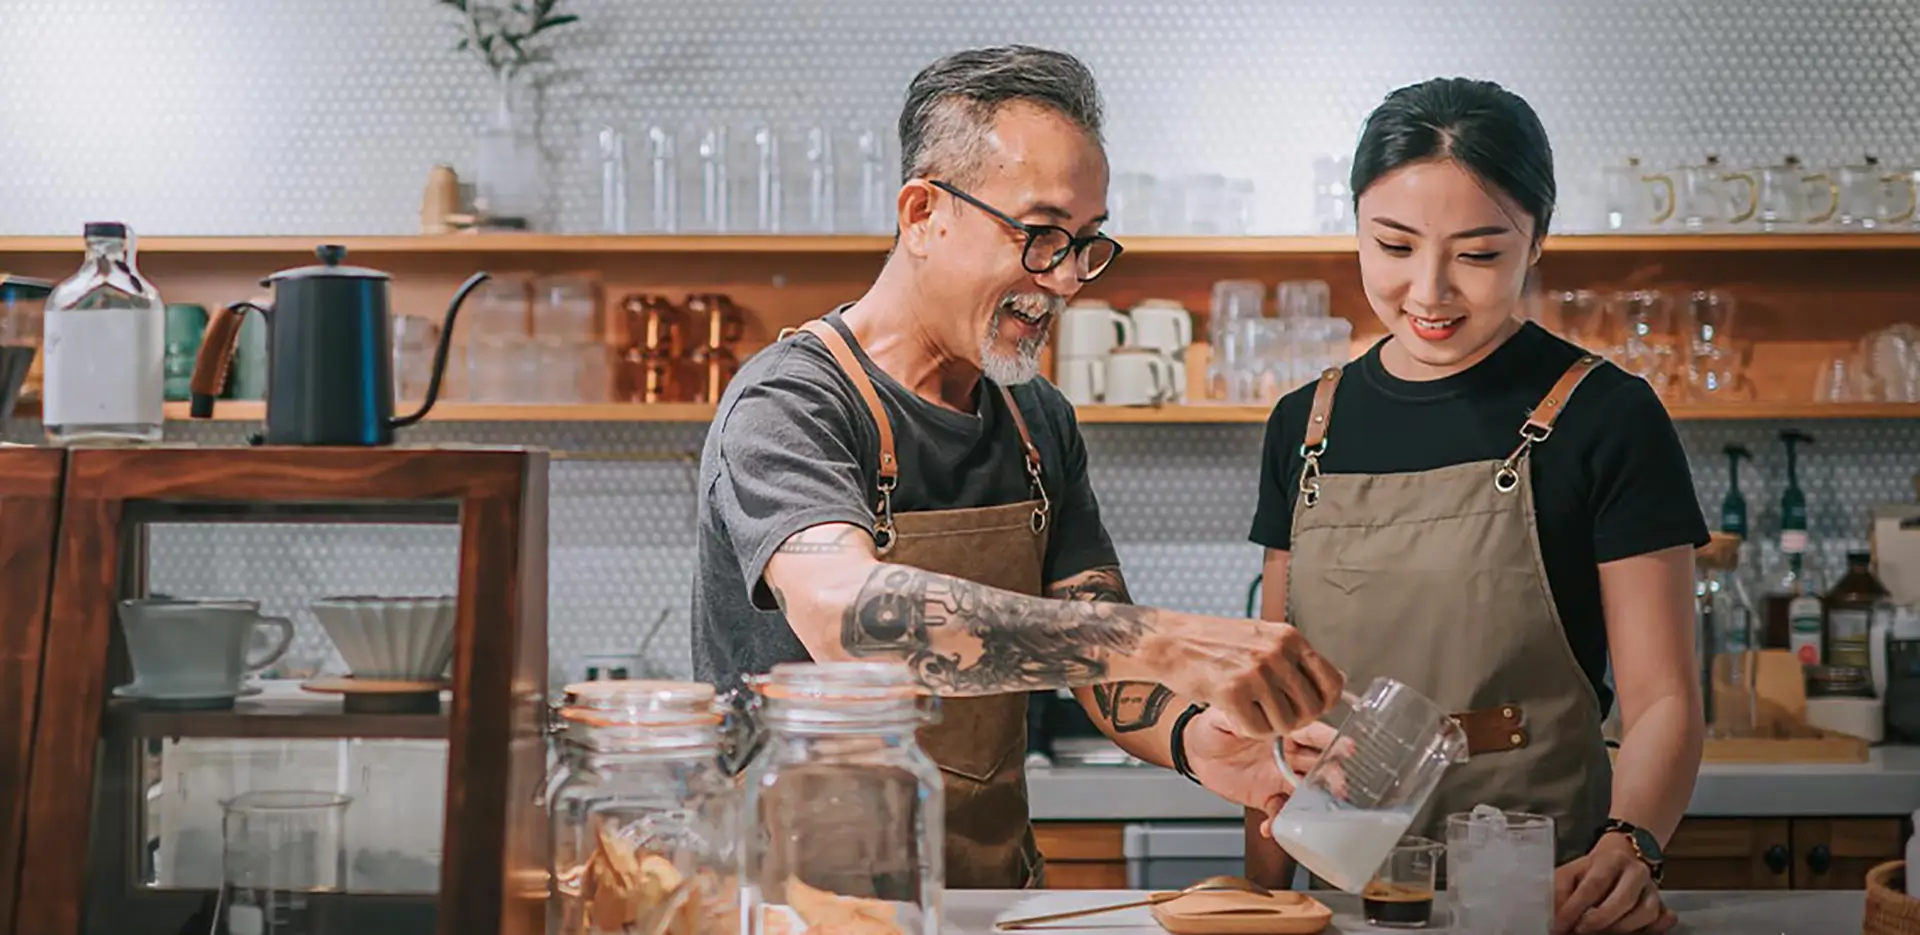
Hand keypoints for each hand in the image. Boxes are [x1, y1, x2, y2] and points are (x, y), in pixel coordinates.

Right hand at [1140, 615, 1343, 737]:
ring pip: (1286, 724)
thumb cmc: (1212, 642)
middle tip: (1274, 715)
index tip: (1312, 709)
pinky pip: (1258, 731)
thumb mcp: (1262, 637)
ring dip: (1269, 727)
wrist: (1170, 642)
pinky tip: (1236, 714)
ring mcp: (1255, 673)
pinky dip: (1248, 730)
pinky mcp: (1233, 693)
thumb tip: (1328, 683)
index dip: (1325, 704)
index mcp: (1288, 638)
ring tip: (1250, 711)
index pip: (1332, 682)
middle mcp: (1277, 653)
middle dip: (1295, 720)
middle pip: (1311, 710)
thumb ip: (1292, 658)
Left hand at [1185, 712, 1339, 836]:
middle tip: (1339, 785)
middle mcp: (1289, 755)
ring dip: (1316, 803)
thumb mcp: (1223, 716)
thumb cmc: (1213, 726)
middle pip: (1319, 764)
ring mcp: (1280, 777)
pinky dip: (1278, 821)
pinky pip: (1280, 811)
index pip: (1313, 733)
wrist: (1196, 750)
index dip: (1331, 740)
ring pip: (1307, 791)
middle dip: (1332, 775)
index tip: (1346, 747)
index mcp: (1284, 730)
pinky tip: (1272, 827)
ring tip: (1317, 812)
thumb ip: (1241, 719)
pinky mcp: (1267, 797)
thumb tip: (1255, 721)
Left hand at [1553, 834, 1677, 933]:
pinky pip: (1663, 919)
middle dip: (1599, 920)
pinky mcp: (1663, 902)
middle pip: (1623, 900)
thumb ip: (1560, 892)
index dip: (1575, 908)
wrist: (1621, 856)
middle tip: (1581, 930)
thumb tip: (1556, 919)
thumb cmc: (1592, 870)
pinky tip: (1633, 932)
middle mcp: (1636, 871)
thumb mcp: (1570, 873)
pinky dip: (1652, 929)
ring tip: (1601, 932)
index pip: (1594, 885)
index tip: (1561, 925)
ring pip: (1645, 913)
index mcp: (1611, 859)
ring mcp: (1653, 888)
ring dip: (1621, 928)